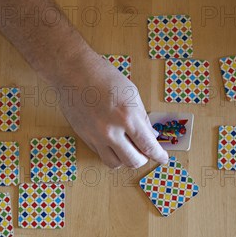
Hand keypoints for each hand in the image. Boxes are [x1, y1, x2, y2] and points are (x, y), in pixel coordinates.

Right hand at [54, 52, 168, 168]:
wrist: (73, 72)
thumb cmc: (103, 77)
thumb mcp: (132, 93)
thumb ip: (142, 118)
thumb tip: (151, 136)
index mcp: (127, 116)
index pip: (148, 146)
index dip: (158, 155)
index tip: (162, 158)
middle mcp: (111, 130)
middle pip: (132, 161)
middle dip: (143, 159)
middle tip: (144, 152)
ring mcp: (95, 136)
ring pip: (115, 163)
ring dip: (125, 159)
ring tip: (127, 148)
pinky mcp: (84, 137)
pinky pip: (101, 153)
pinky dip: (110, 151)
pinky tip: (113, 141)